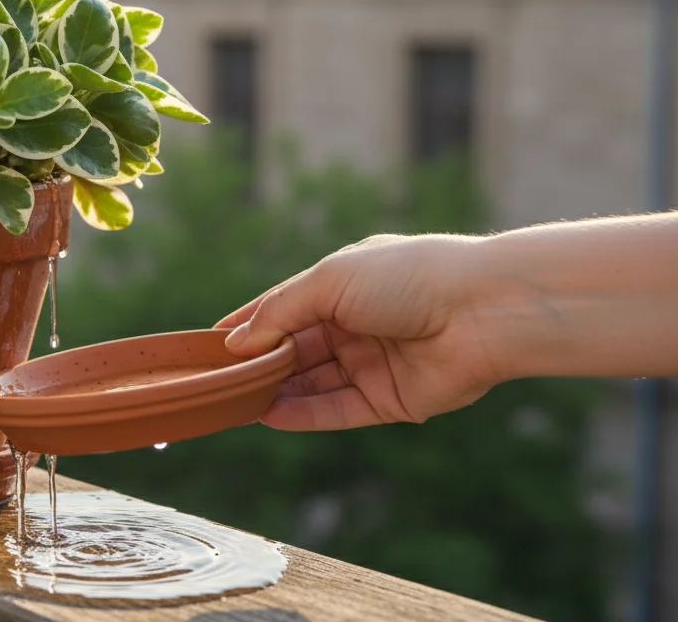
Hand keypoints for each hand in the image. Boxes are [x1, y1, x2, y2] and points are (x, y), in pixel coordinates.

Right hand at [216, 234, 500, 430]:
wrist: (483, 311)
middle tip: (216, 378)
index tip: (210, 343)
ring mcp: (372, 363)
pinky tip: (269, 415)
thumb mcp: (329, 280)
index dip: (248, 323)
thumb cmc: (407, 277)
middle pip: (295, 348)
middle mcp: (356, 324)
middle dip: (258, 362)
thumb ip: (279, 312)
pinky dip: (303, 414)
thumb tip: (236, 341)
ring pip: (312, 382)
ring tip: (235, 400)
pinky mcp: (389, 400)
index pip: (283, 306)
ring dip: (275, 390)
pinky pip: (337, 411)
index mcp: (344, 284)